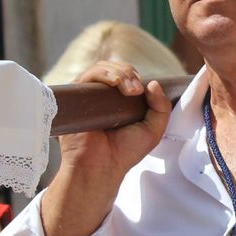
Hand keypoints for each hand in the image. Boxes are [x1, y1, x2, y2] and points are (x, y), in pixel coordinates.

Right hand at [44, 63, 173, 235]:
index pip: (125, 75)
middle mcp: (101, 96)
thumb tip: (153, 83)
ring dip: (118, 73)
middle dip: (128, 73)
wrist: (102, 167)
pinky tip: (114, 84)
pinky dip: (101, 75)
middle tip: (137, 90)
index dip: (135, 76)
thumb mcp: (153, 130)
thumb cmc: (124, 152)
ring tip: (129, 89)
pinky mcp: (75, 99)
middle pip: (113, 67)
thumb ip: (161, 108)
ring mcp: (87, 97)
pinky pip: (85, 78)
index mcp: (118, 101)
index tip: (145, 90)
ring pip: (100, 69)